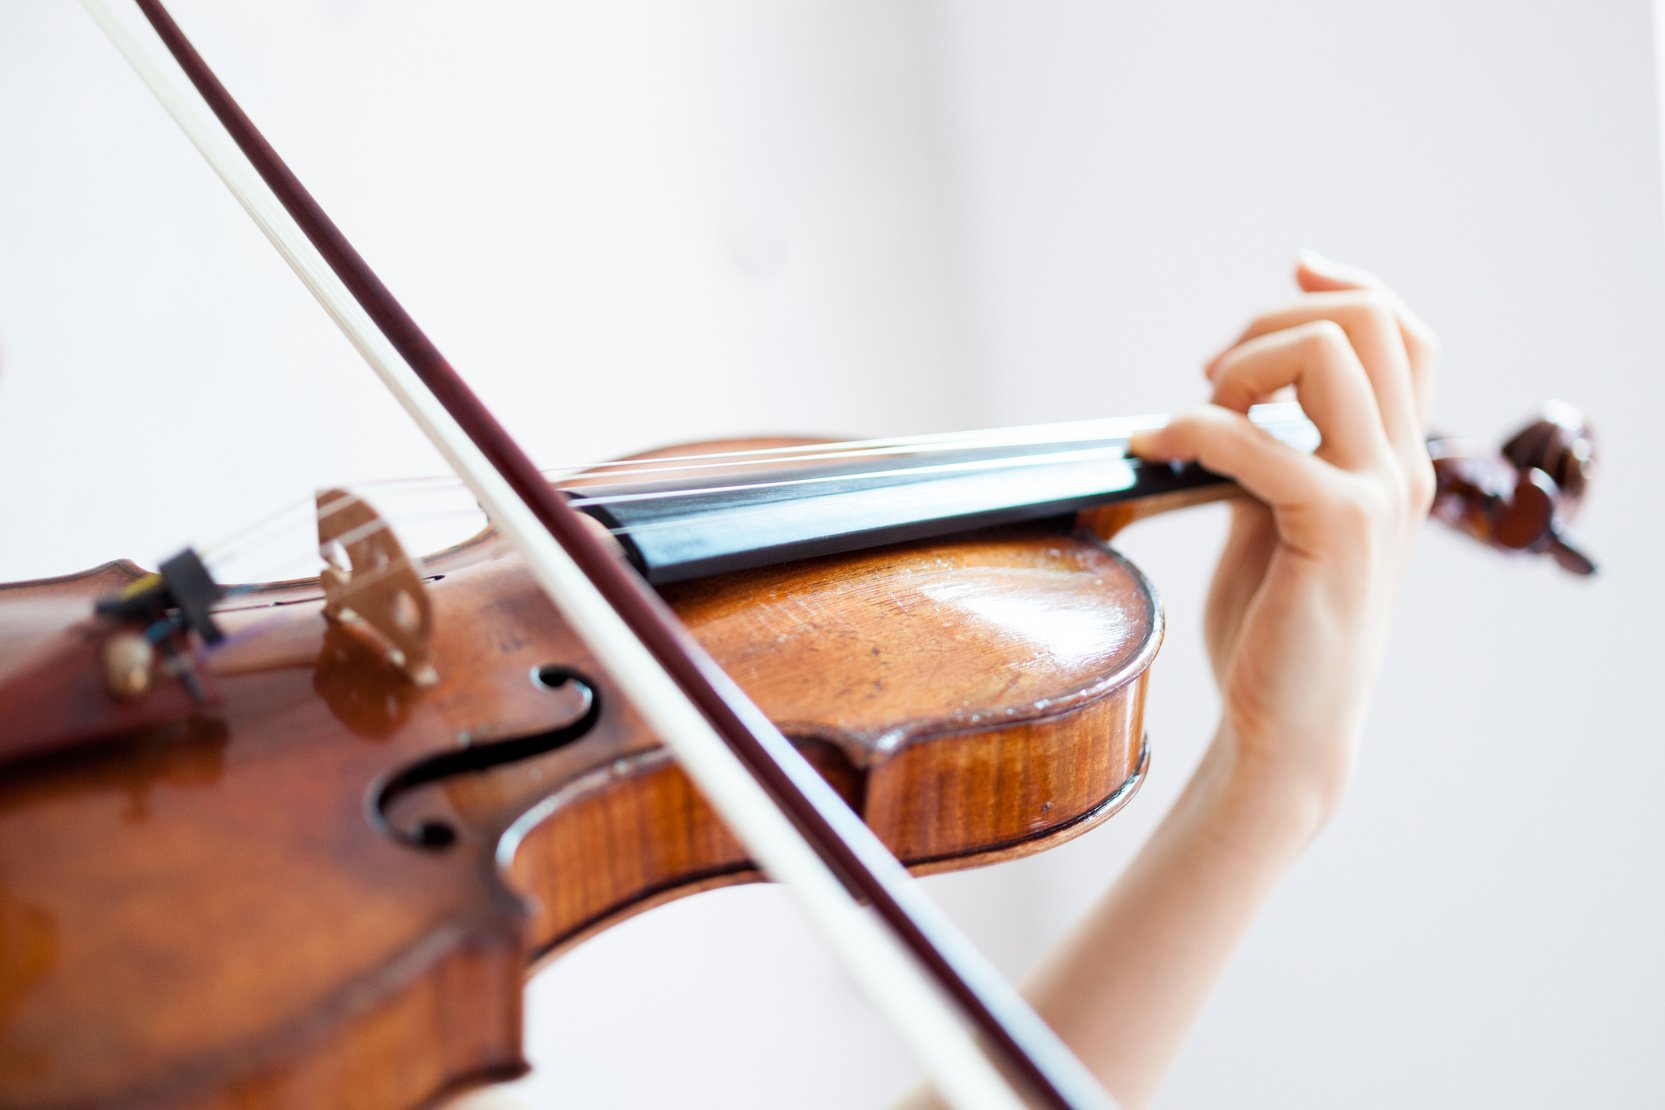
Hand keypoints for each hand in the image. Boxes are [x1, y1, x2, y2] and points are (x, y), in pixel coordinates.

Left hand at [1129, 251, 1439, 822]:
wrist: (1285, 729)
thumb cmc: (1274, 630)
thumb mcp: (1278, 522)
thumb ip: (1275, 459)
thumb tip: (1226, 409)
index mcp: (1396, 460)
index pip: (1407, 332)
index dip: (1347, 283)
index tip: (1290, 271)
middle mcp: (1404, 466)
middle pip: (1371, 320)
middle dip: (1276, 319)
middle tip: (1215, 374)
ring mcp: (1378, 494)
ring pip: (1330, 350)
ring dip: (1243, 364)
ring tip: (1193, 421)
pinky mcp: (1335, 526)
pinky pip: (1256, 435)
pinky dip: (1190, 428)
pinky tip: (1151, 451)